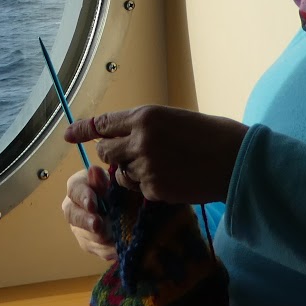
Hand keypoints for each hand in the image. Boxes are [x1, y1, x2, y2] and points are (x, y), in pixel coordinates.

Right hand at [61, 165, 116, 262]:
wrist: (135, 207)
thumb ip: (104, 179)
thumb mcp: (116, 182)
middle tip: (98, 225)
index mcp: (80, 186)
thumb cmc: (123, 189)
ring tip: (116, 238)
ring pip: (85, 235)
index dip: (83, 197)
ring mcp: (80, 227)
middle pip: (72, 215)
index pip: (74, 190)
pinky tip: (120, 248)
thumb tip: (94, 170)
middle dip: (86, 221)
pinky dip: (109, 250)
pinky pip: (96, 249)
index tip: (93, 205)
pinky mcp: (89, 243)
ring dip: (100, 238)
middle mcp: (74, 207)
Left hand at [64, 105, 246, 204]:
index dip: (83, 129)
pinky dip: (148, 187)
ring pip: (120, 172)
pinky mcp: (154, 189)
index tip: (67, 135)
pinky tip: (171, 179)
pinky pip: (137, 189)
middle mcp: (140, 139)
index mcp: (146, 116)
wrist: (237, 161)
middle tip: (135, 155)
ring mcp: (146, 166)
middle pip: (105, 150)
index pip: (103, 123)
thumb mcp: (174, 119)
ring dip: (132, 172)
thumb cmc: (211, 135)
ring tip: (163, 166)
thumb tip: (118, 134)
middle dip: (114, 154)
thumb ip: (144, 126)